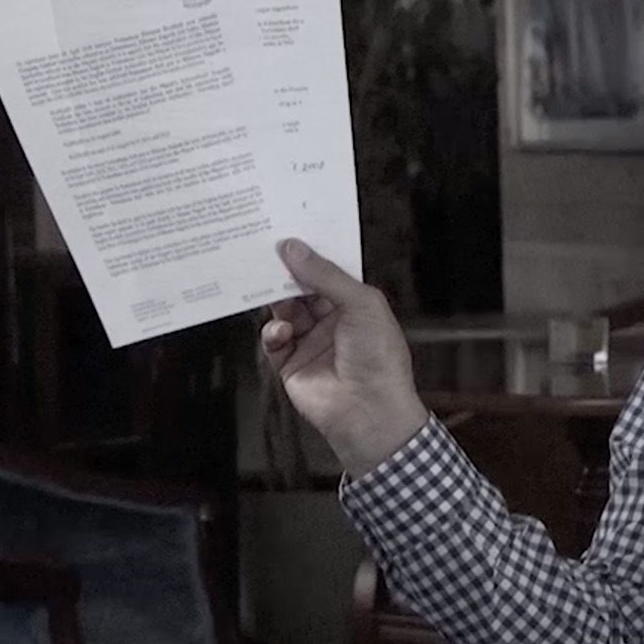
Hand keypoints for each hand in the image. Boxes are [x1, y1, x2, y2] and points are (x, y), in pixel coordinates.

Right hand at [261, 239, 428, 475]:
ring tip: (264, 285)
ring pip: (284, 311)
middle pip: (301, 289)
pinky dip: (273, 332)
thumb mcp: (360, 303)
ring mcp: (311, 343)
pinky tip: (281, 331)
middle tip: (266, 251)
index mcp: (355, 304)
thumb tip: (293, 248)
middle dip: (285, 272)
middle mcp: (332, 321)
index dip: (310, 254)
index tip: (289, 232)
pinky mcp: (291, 365)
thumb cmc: (379, 356)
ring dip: (275, 299)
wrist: (370, 411)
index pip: (328, 272)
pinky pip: (274, 341)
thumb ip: (325, 275)